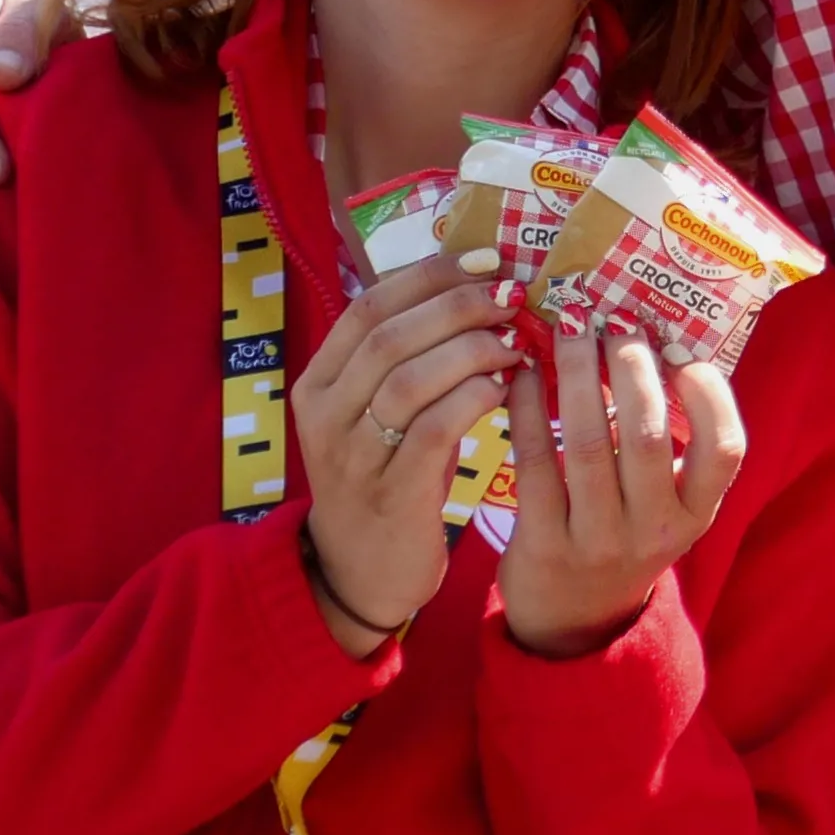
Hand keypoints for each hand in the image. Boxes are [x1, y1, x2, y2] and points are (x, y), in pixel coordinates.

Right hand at [292, 263, 520, 644]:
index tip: (484, 259)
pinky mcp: (390, 494)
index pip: (368, 306)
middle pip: (389, 335)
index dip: (428, 275)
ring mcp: (352, 456)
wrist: (361, 575)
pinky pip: (431, 431)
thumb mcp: (381, 414)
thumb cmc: (386, 478)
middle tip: (511, 297)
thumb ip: (410, 360)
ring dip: (470, 350)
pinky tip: (503, 389)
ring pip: (408, 378)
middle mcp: (326, 413)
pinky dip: (472, 399)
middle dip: (457, 306)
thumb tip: (478, 292)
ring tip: (514, 343)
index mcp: (320, 381)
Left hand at [498, 327, 743, 658]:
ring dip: (576, 373)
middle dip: (630, 363)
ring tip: (568, 327)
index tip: (679, 349)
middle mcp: (654, 530)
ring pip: (588, 442)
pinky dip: (529, 408)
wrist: (572, 623)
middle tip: (612, 317)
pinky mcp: (544, 544)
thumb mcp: (665, 505)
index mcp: (695, 514)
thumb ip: (668, 444)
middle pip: (648, 433)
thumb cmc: (623, 538)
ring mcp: (599, 541)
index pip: (725, 449)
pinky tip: (522, 373)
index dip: (708, 391)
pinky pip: (535, 461)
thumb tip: (651, 341)